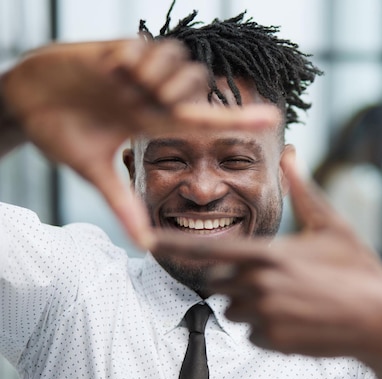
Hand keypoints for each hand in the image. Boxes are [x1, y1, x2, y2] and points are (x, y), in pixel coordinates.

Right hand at [0, 39, 274, 246]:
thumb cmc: (59, 132)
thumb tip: (145, 245)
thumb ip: (122, 202)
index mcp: (152, 122)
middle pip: (198, 84)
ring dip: (162, 77)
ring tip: (128, 87)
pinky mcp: (120, 49)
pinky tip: (116, 71)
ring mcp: (139, 72)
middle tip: (151, 104)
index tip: (273, 120)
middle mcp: (153, 96)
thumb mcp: (92, 170)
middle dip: (184, 94)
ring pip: (181, 62)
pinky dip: (141, 60)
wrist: (23, 101)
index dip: (239, 119)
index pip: (205, 120)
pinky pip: (150, 46)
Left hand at [156, 155, 381, 368]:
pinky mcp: (274, 342)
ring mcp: (265, 317)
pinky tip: (299, 320)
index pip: (208, 251)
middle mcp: (260, 286)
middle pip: (220, 285)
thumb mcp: (332, 225)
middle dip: (237, 282)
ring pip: (235, 312)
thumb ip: (302, 190)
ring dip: (252, 307)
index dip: (174, 246)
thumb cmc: (359, 268)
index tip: (147, 242)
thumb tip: (291, 152)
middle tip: (277, 280)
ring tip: (293, 300)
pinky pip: (253, 334)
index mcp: (269, 254)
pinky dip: (268, 328)